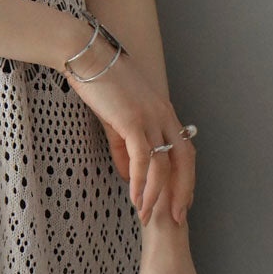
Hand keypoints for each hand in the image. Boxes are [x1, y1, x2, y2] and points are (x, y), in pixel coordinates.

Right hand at [68, 43, 196, 224]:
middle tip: (175, 217)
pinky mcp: (133, 121)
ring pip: (163, 165)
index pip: (185, 151)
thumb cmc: (100, 83)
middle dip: (181, 192)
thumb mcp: (116, 118)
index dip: (186, 178)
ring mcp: (150, 118)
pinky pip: (142, 159)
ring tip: (145, 213)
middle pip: (184, 161)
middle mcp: (164, 116)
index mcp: (164, 112)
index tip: (182, 201)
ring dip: (156, 194)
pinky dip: (140, 182)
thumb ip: (123, 148)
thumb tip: (128, 175)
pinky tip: (134, 197)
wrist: (87, 57)